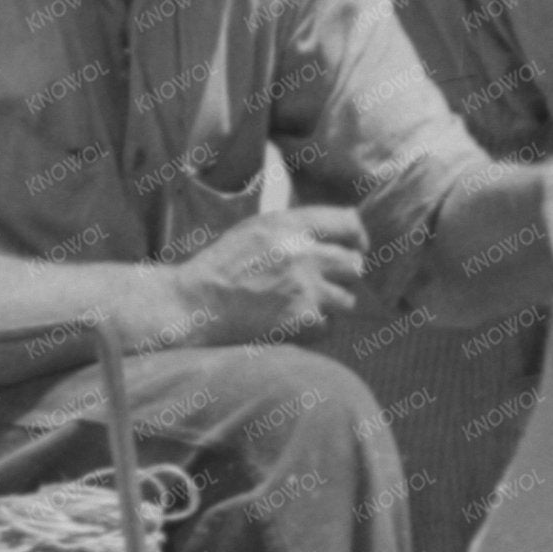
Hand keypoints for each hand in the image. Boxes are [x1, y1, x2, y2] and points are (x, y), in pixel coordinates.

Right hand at [173, 205, 367, 340]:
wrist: (196, 305)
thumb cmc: (223, 266)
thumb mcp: (256, 229)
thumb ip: (296, 226)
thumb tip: (341, 226)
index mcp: (290, 225)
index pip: (348, 223)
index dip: (357, 237)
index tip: (355, 247)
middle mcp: (303, 254)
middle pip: (354, 263)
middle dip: (344, 275)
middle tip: (326, 282)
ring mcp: (306, 288)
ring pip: (348, 298)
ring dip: (332, 304)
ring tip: (305, 304)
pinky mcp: (304, 320)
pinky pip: (330, 326)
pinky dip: (317, 328)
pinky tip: (293, 322)